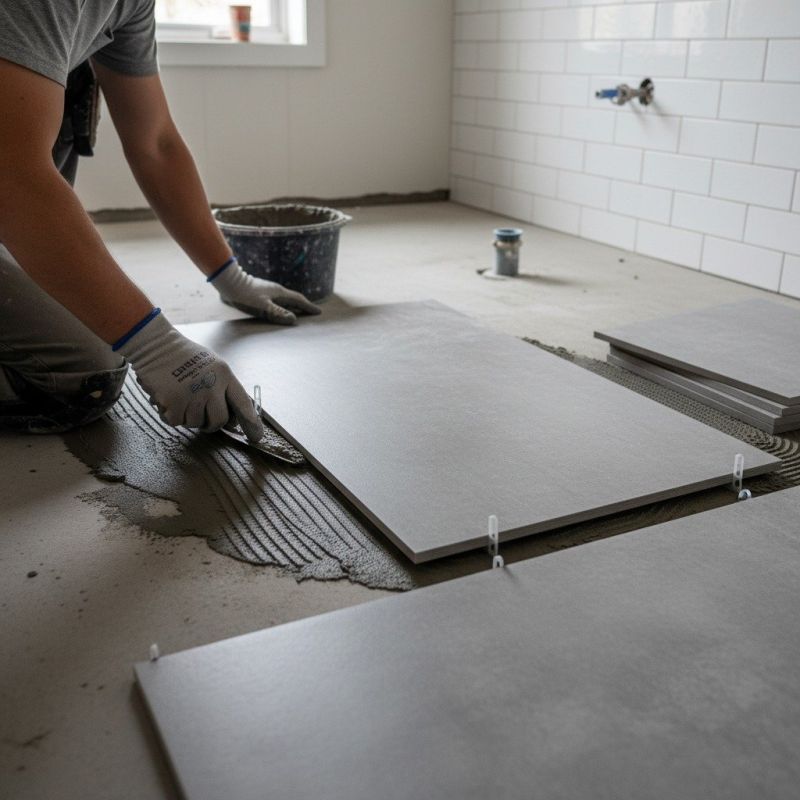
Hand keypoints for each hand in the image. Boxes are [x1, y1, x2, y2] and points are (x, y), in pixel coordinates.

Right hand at [117, 312, 262, 440]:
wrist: (156, 346)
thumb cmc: (184, 356)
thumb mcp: (212, 365)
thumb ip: (222, 387)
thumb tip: (231, 416)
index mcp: (224, 375)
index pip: (242, 403)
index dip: (251, 422)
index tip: (256, 437)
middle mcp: (211, 385)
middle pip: (219, 420)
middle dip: (211, 424)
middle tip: (201, 416)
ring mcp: (193, 394)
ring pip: (195, 423)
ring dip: (187, 416)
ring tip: (180, 396)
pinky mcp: (174, 402)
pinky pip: (176, 422)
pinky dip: (170, 415)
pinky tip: (167, 398)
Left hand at [211, 261, 320, 324]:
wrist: (229, 283)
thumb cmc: (245, 295)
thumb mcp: (262, 307)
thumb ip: (278, 313)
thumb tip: (293, 319)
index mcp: (279, 293)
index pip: (298, 300)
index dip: (308, 307)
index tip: (318, 312)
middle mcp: (276, 290)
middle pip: (293, 299)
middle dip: (303, 306)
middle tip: (312, 313)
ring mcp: (268, 291)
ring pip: (285, 299)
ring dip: (293, 306)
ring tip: (298, 312)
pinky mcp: (261, 293)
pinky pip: (277, 300)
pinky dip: (283, 305)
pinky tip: (279, 309)